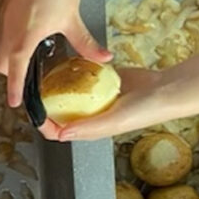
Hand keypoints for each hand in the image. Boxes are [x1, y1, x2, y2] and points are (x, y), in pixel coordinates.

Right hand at [0, 0, 111, 106]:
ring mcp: (3, 16)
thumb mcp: (72, 17)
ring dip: (7, 55)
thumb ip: (85, 43)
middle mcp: (7, 29)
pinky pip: (1, 30)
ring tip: (26, 59)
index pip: (13, 71)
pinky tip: (26, 34)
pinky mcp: (4, 5)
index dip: (14, 89)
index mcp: (23, 37)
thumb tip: (104, 59)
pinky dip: (8, 39)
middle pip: (0, 62)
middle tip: (25, 79)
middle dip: (9, 73)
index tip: (15, 104)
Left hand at [39, 68, 168, 141]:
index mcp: (89, 129)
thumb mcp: (113, 120)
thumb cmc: (144, 111)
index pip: (58, 131)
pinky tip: (67, 64)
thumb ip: (88, 127)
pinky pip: (82, 77)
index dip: (43, 124)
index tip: (34, 111)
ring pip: (68, 93)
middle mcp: (90, 115)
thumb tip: (61, 134)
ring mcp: (94, 98)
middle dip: (46, 103)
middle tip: (36, 88)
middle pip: (59, 111)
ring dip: (57, 86)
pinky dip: (74, 72)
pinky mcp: (100, 82)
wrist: (163, 89)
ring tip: (45, 76)